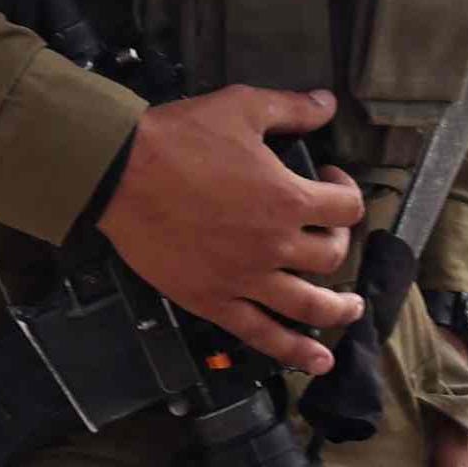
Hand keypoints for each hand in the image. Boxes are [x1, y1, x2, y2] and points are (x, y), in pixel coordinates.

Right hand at [100, 86, 364, 373]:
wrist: (118, 173)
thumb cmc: (179, 137)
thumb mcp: (242, 108)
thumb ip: (291, 109)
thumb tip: (328, 103)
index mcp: (288, 199)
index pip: (347, 206)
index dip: (347, 191)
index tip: (330, 180)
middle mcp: (275, 245)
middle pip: (332, 256)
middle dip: (338, 240)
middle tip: (326, 230)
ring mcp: (245, 278)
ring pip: (310, 305)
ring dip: (337, 310)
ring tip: (349, 309)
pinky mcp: (213, 300)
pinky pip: (262, 334)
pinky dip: (293, 352)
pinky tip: (318, 363)